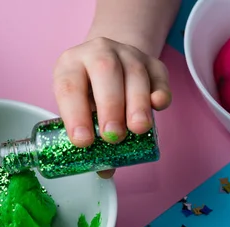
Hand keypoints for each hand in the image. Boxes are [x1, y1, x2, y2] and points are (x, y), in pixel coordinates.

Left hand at [53, 37, 171, 177]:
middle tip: (113, 136)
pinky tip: (158, 106)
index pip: (69, 86)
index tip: (83, 141)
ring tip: (137, 129)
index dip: (75, 114)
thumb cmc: (88, 92)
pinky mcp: (151, 61)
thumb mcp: (80, 109)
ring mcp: (126, 53)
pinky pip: (158, 74)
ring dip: (137, 102)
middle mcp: (97, 52)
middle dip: (110, 106)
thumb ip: (90, 137)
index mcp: (70, 65)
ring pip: (134, 72)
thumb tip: (104, 170)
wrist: (108, 62)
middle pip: (105, 72)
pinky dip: (160, 90)